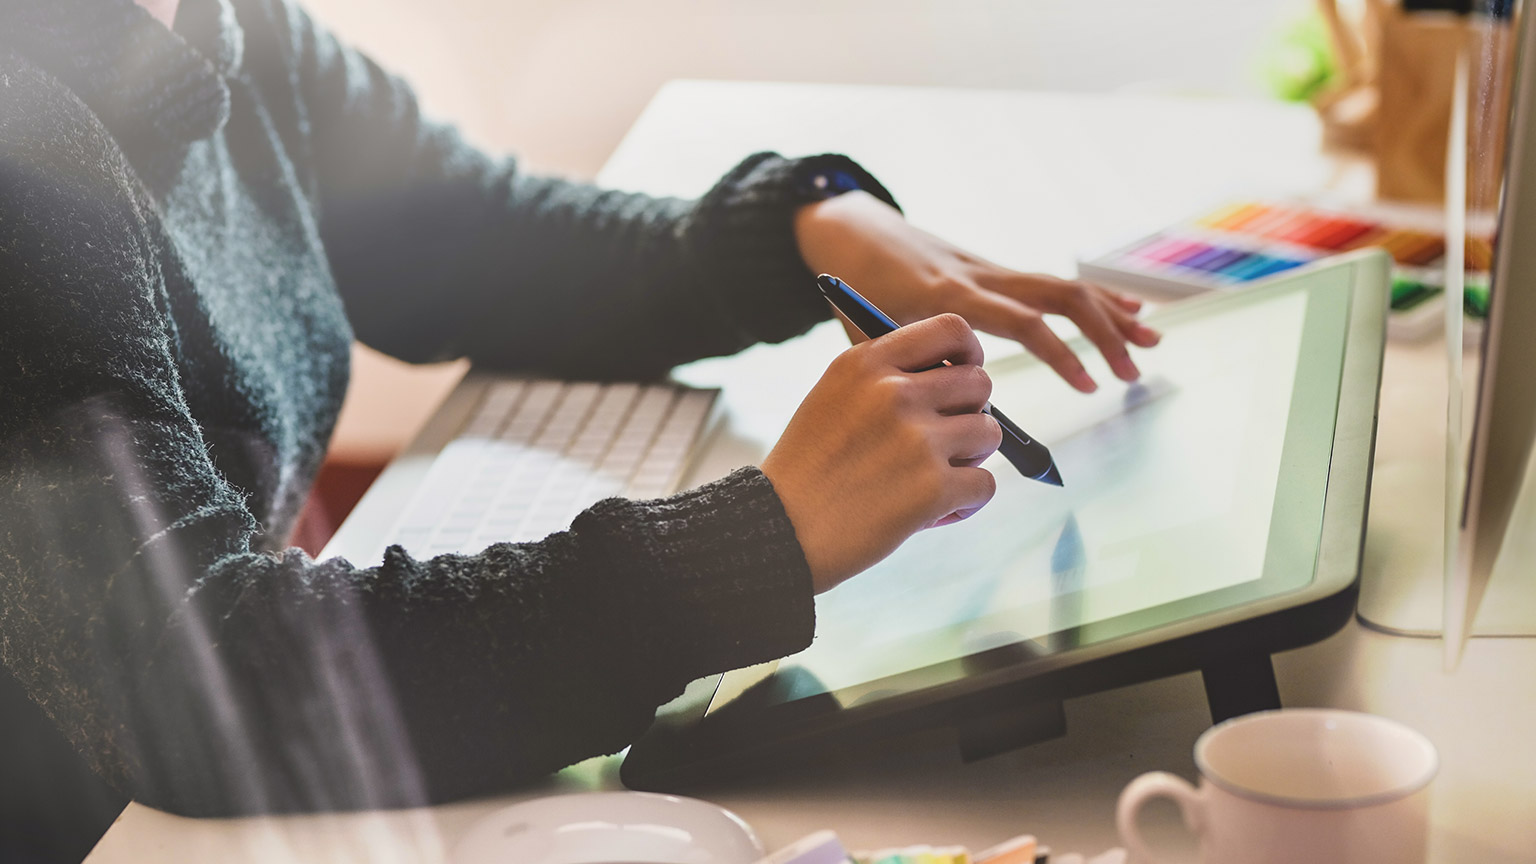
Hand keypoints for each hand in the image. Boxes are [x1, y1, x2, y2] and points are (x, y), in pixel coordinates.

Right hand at [761, 314, 1002, 592]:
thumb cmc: (808, 470)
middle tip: (945, 441)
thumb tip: (960, 374)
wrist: (777, 531)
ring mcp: (916, 440)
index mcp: (866, 363)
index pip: (950, 329)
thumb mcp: (833, 398)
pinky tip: (936, 511)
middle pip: (979, 384)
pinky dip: (967, 501)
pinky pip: (984, 484)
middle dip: (971, 413)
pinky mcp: (932, 488)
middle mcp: (894, 393)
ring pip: (989, 433)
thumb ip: (887, 377)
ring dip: (971, 458)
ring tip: (934, 478)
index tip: (965, 373)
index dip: (970, 352)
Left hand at [794, 191, 1160, 392]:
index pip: (1024, 323)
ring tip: (1150, 339)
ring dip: (1111, 312)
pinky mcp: (995, 272)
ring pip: (1063, 284)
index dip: (1060, 355)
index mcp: (950, 299)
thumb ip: (912, 377)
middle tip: (1133, 371)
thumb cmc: (854, 295)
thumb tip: (959, 420)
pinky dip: (1094, 296)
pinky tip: (1129, 308)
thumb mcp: (871, 341)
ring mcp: (991, 271)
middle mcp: (980, 278)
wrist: (850, 236)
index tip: (1090, 386)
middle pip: (1059, 295)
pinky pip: (1052, 282)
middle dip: (1104, 333)